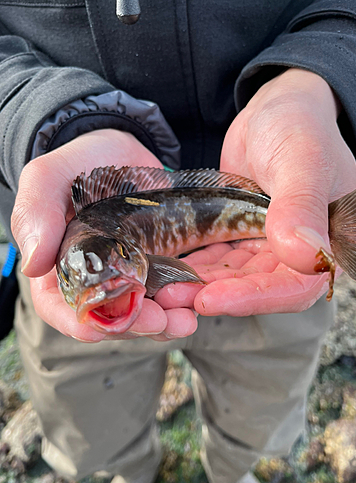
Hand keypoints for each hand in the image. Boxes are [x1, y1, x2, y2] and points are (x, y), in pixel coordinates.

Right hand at [11, 129, 197, 341]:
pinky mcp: (157, 266)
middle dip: (134, 325)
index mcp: (60, 266)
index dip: (78, 324)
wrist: (123, 152)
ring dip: (164, 321)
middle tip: (161, 321)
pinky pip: (168, 291)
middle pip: (108, 317)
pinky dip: (181, 300)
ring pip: (143, 312)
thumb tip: (32, 263)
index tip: (100, 330)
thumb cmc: (80, 163)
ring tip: (186, 319)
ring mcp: (128, 275)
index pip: (59, 307)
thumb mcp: (49, 177)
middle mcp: (94, 278)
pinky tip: (195, 297)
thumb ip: (35, 212)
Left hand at [156, 69, 355, 315]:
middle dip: (217, 295)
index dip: (255, 299)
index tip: (212, 300)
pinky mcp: (240, 235)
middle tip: (174, 297)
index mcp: (327, 241)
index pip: (296, 287)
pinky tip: (170, 269)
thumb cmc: (300, 126)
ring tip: (165, 288)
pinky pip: (218, 258)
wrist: (275, 110)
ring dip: (200, 284)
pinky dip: (196, 265)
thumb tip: (306, 258)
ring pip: (233, 277)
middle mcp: (298, 250)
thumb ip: (302, 207)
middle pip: (259, 288)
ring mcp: (266, 244)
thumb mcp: (302, 160)